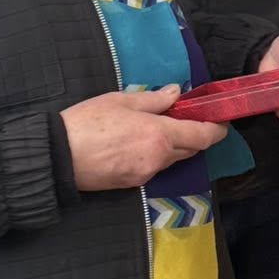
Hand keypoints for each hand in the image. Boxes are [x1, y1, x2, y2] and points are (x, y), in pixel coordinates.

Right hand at [60, 86, 226, 190]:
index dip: (217, 129)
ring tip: (156, 128)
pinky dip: (156, 155)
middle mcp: (158, 158)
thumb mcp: (120, 101)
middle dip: (195, 134)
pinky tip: (138, 144)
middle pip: (191, 149)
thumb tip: (175, 94)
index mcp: (159, 135)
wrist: (57, 157)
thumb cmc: (86, 123)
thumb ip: (153, 99)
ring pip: (172, 159)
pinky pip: (155, 168)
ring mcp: (147, 174)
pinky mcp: (134, 184)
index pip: (202, 136)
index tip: (221, 121)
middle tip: (185, 118)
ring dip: (173, 145)